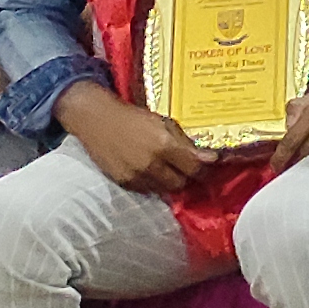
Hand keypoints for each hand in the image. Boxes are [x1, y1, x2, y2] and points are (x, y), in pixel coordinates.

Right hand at [55, 81, 209, 193]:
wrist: (97, 120)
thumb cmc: (134, 117)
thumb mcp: (164, 122)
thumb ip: (186, 142)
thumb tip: (211, 158)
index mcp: (164, 145)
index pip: (194, 168)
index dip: (203, 169)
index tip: (206, 165)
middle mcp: (151, 164)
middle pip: (181, 183)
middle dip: (186, 176)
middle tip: (184, 167)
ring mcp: (136, 175)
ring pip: (164, 189)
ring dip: (169, 181)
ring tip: (166, 168)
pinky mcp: (123, 182)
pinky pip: (146, 190)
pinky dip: (152, 183)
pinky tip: (149, 170)